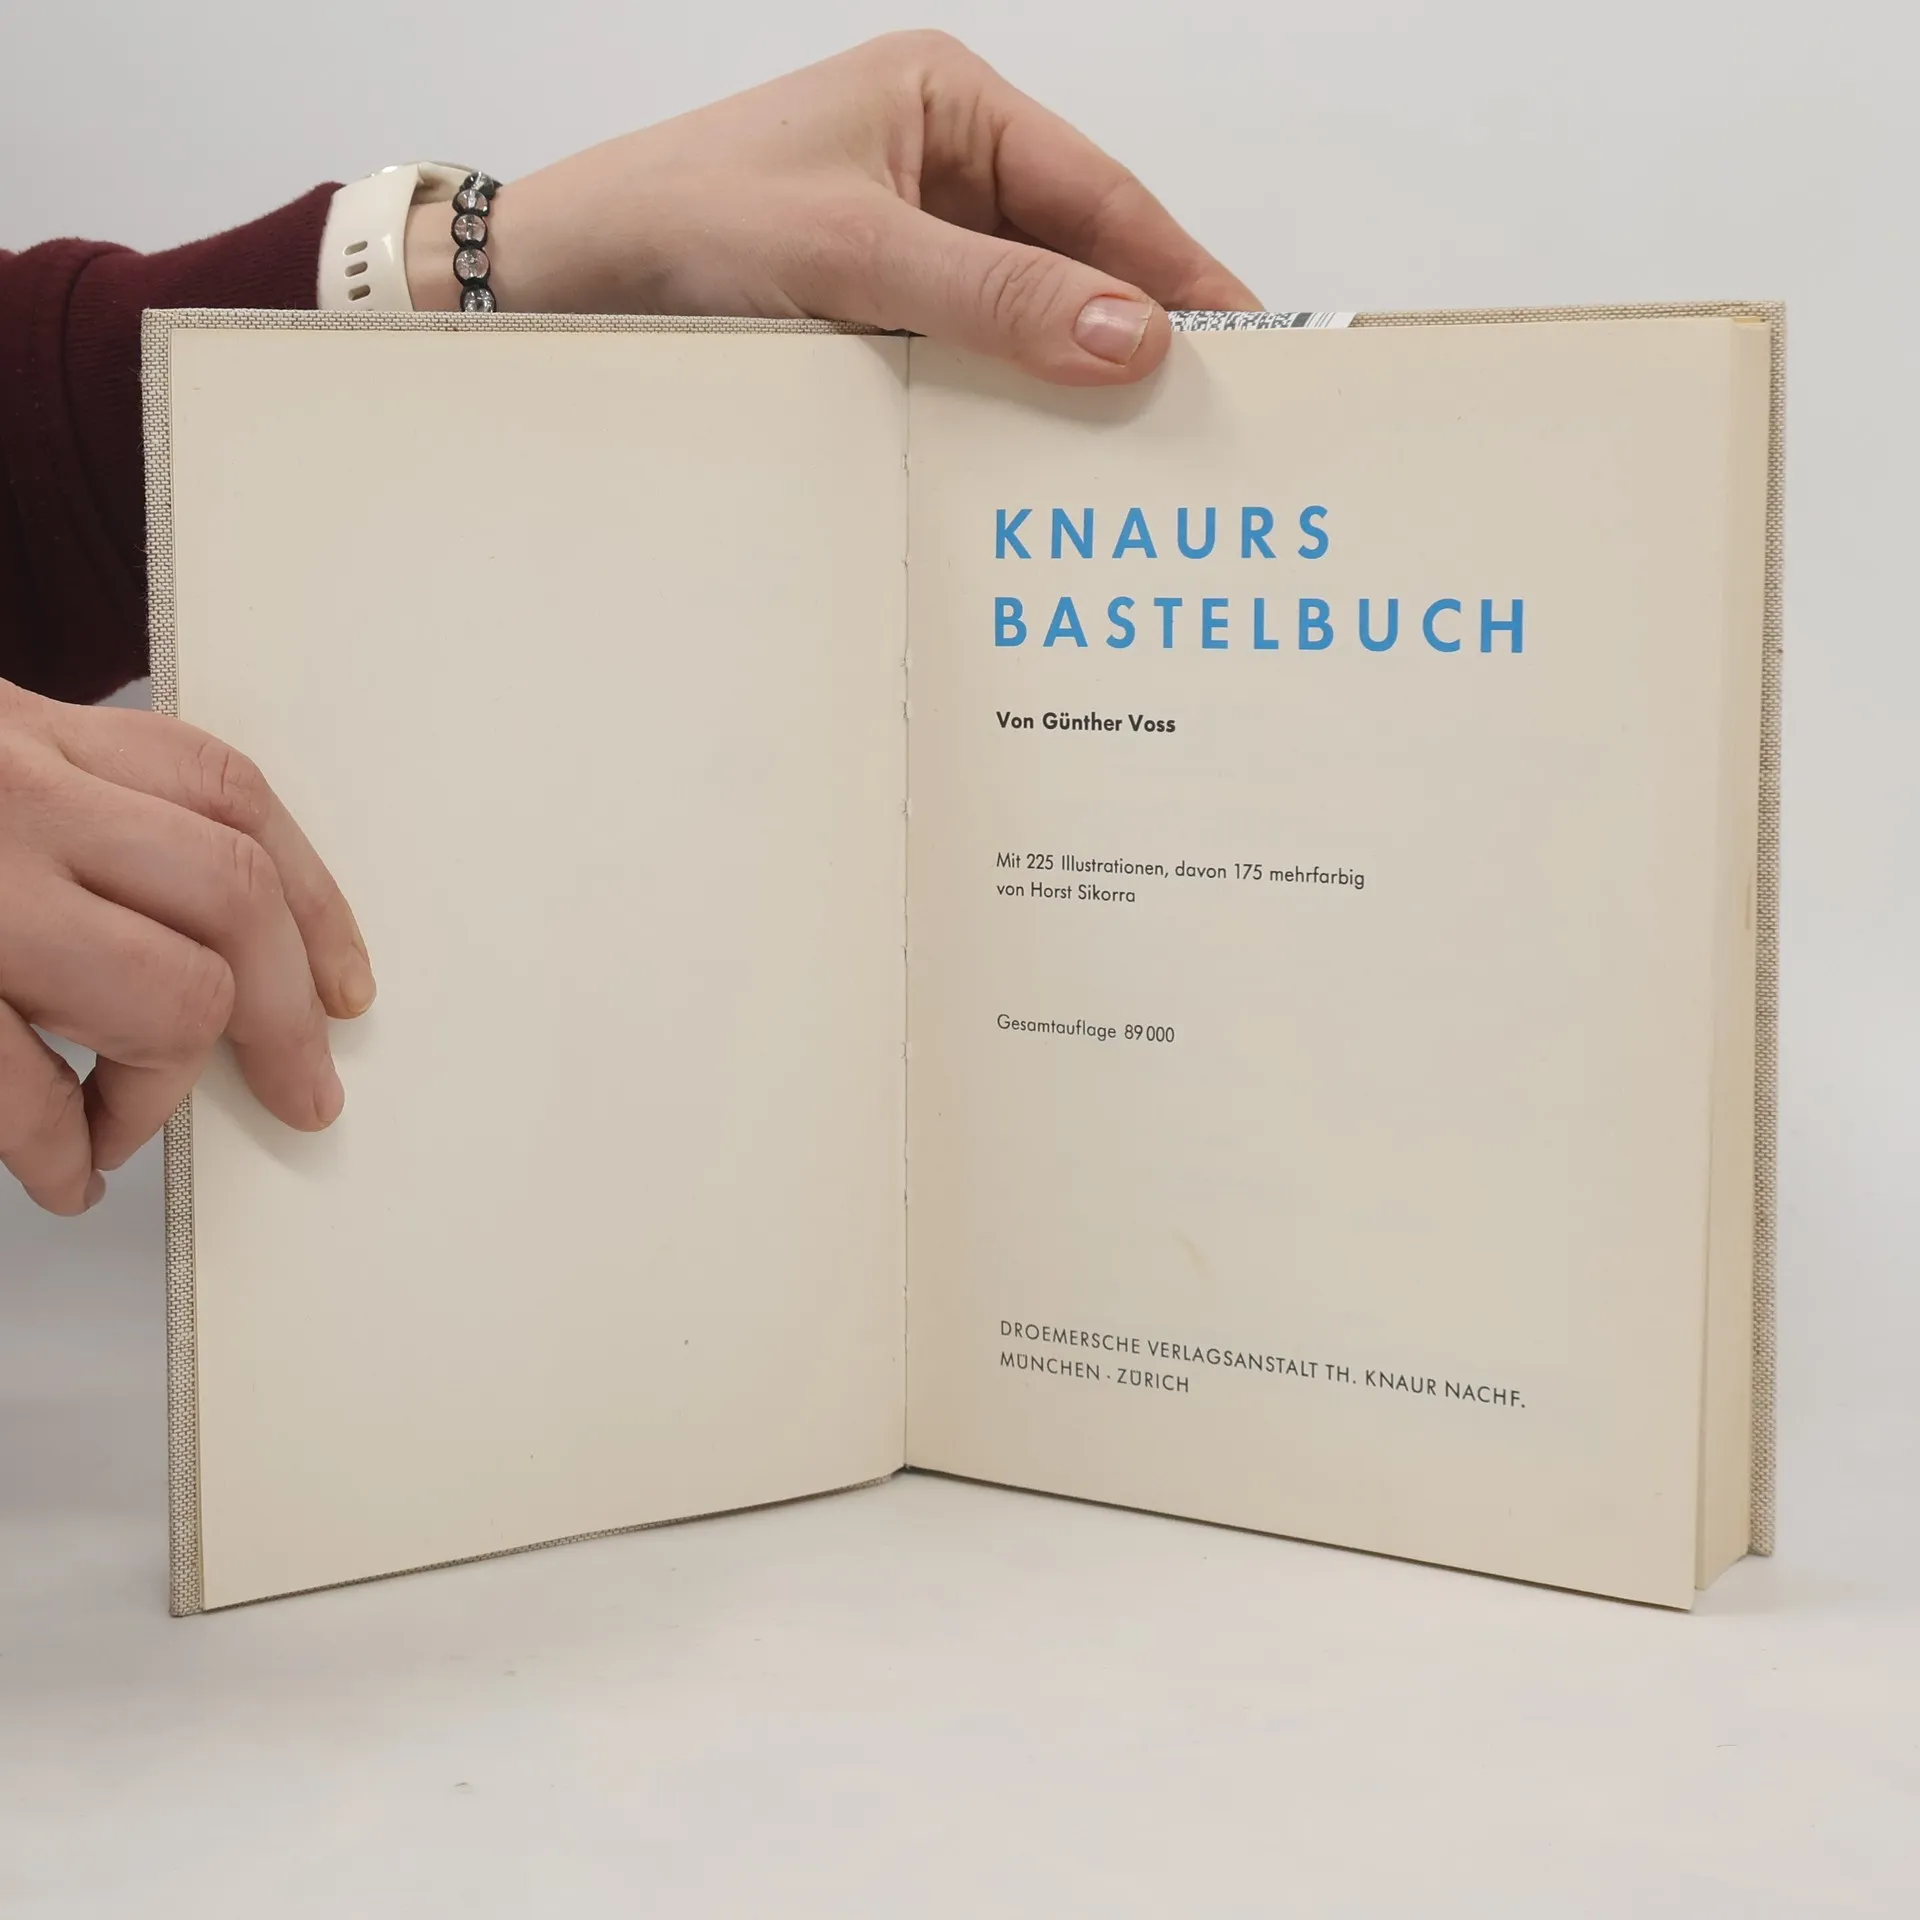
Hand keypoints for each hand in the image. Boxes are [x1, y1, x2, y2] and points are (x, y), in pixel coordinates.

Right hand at [0, 679, 371, 1214]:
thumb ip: (76, 811)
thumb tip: (217, 926)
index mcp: (36, 739)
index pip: (230, 798)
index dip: (314, 900)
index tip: (345, 985)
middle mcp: (19, 800)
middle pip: (231, 897)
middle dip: (283, 1015)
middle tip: (303, 1091)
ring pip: (166, 996)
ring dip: (165, 1087)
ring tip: (126, 1124)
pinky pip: (25, 1088)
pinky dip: (61, 1148)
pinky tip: (64, 1168)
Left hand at [408, 31, 1259, 383]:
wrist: (556, 280)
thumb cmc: (685, 224)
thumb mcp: (851, 255)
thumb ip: (994, 298)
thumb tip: (1133, 338)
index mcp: (949, 105)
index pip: (1099, 194)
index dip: (1176, 273)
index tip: (1247, 342)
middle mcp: (940, 165)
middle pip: (1074, 256)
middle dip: (1134, 334)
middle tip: (1206, 420)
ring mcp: (910, 240)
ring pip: (1025, 314)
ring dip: (1068, 378)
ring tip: (1138, 455)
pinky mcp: (878, 307)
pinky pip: (969, 352)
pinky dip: (1004, 399)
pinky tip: (1037, 454)